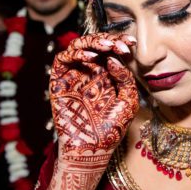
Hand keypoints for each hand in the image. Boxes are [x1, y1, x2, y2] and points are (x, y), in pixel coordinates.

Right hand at [51, 34, 138, 159]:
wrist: (93, 149)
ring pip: (77, 46)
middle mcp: (88, 72)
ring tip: (107, 47)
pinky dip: (76, 54)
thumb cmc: (112, 129)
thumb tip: (113, 59)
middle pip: (93, 44)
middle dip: (107, 40)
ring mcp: (73, 76)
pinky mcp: (59, 82)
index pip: (109, 50)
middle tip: (120, 45)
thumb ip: (125, 78)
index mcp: (106, 75)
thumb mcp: (128, 101)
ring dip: (92, 42)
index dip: (119, 42)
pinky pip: (62, 59)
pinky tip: (92, 59)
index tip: (131, 43)